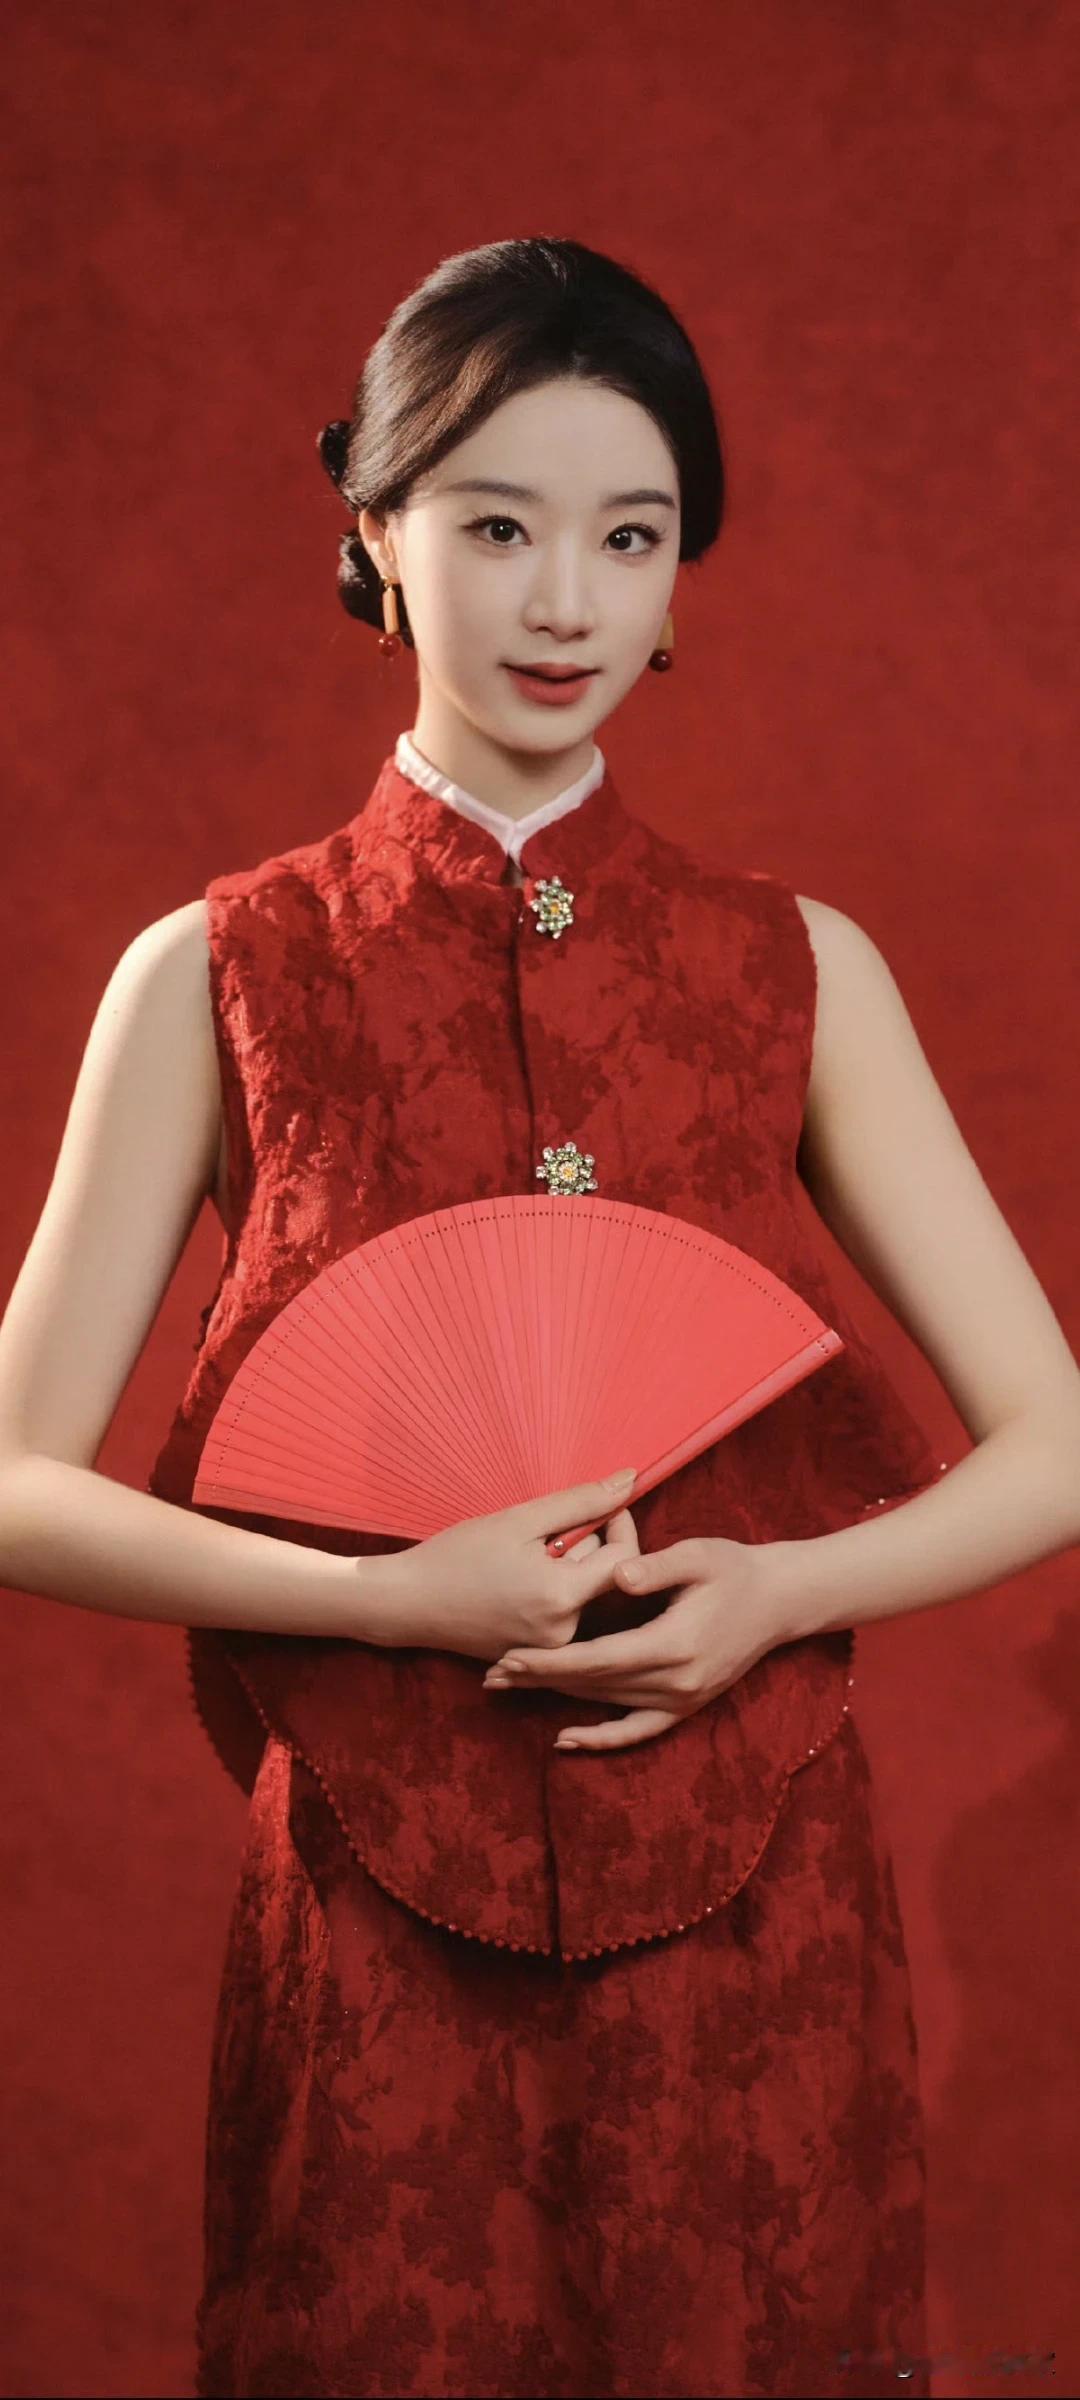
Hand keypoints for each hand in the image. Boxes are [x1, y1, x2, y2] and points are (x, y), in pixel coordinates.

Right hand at [379, 1469, 642, 1660]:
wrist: (408, 1603)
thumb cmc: (457, 1556)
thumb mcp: (518, 1520)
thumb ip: (579, 1501)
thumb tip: (630, 1480)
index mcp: (562, 1596)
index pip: (626, 1559)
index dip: (620, 1525)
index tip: (601, 1504)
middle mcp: (565, 1632)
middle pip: (606, 1578)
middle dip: (588, 1545)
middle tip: (548, 1529)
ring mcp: (552, 1650)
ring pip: (585, 1595)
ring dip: (570, 1568)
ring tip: (528, 1556)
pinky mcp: (538, 1656)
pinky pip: (566, 1614)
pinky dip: (554, 1591)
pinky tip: (520, 1582)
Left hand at [482, 1527, 784, 1751]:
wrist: (779, 1600)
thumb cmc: (734, 1569)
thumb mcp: (699, 1555)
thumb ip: (657, 1565)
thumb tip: (618, 1575)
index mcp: (674, 1644)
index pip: (596, 1660)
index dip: (549, 1662)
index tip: (507, 1658)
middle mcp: (676, 1682)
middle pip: (593, 1687)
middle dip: (539, 1681)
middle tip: (490, 1675)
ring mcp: (683, 1700)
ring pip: (607, 1704)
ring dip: (558, 1699)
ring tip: (511, 1689)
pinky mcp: (687, 1706)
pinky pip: (637, 1731)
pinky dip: (601, 1738)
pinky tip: (566, 1738)